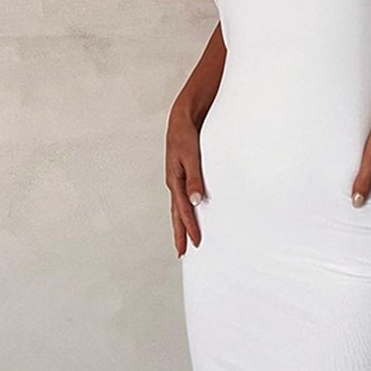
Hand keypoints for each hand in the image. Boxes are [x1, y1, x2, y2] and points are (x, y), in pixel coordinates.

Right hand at [165, 107, 205, 256]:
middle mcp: (174, 182)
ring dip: (182, 223)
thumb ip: (194, 178)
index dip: (189, 228)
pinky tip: (190, 213)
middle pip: (176, 213)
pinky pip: (183, 197)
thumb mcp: (191, 155)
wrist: (182, 117)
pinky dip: (185, 209)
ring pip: (178, 207)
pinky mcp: (182, 173)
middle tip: (182, 253)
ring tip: (185, 239)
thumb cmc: (185, 134)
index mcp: (174, 180)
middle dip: (180, 233)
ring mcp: (177, 178)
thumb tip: (195, 201)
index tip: (196, 244)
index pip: (183, 210)